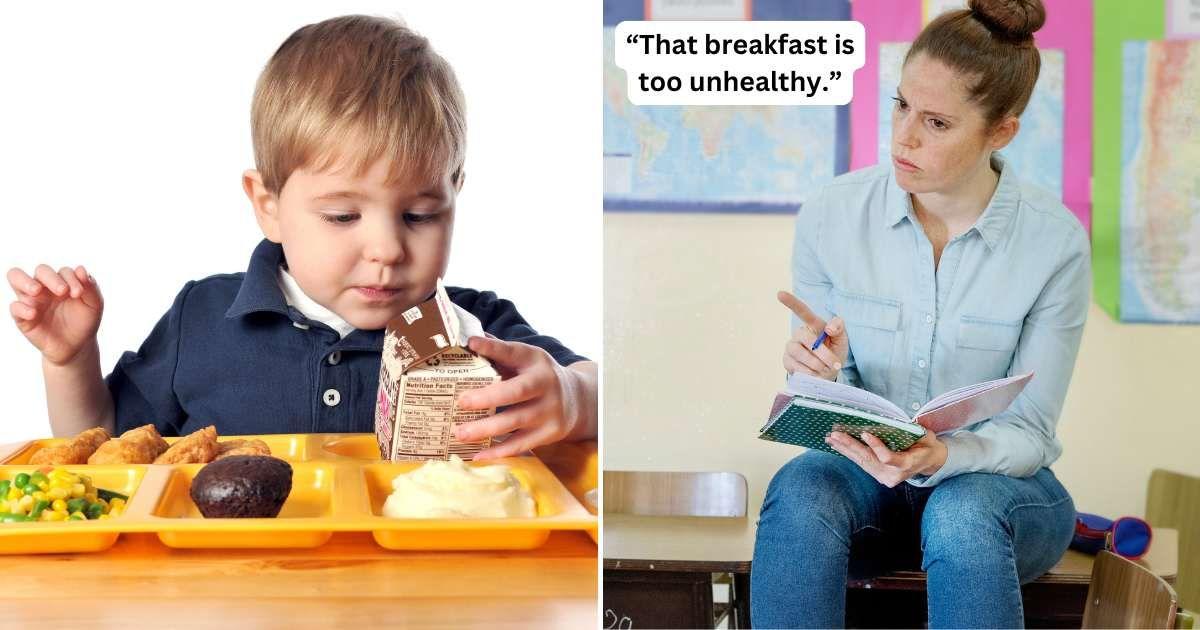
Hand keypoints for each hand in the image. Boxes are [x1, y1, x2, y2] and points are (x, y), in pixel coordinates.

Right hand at [7, 265, 103, 365]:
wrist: (77, 346)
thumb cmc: (84, 322)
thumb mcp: (94, 305)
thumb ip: (91, 287)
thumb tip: (81, 269)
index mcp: (63, 282)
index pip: (63, 272)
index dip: (71, 278)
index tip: (78, 293)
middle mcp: (45, 287)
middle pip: (41, 270)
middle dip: (51, 277)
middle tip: (62, 291)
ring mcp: (31, 300)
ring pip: (16, 277)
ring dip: (25, 281)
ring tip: (37, 291)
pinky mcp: (22, 316)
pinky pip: (15, 307)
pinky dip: (22, 308)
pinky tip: (33, 313)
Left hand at [453, 336, 587, 459]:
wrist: (577, 399)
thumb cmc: (539, 377)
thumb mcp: (527, 360)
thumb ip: (500, 352)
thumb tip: (467, 341)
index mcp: (536, 360)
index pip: (513, 352)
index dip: (493, 348)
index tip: (472, 343)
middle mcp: (546, 384)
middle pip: (516, 391)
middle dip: (487, 397)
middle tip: (461, 401)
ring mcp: (549, 410)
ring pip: (515, 421)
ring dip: (485, 429)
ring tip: (459, 433)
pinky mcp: (550, 433)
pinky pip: (521, 444)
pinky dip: (498, 452)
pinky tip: (477, 454)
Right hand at [778, 290, 848, 380]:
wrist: (827, 373)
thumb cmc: (834, 352)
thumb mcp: (842, 339)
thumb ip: (839, 328)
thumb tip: (828, 328)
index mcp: (812, 325)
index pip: (801, 311)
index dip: (790, 302)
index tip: (779, 293)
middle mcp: (799, 334)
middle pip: (807, 338)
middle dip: (823, 353)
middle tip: (835, 364)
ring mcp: (791, 347)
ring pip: (799, 353)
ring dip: (816, 364)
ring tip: (825, 370)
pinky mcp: (786, 361)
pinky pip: (795, 366)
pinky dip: (809, 372)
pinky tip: (815, 374)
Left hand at [825, 430, 946, 487]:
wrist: (928, 462)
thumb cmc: (927, 445)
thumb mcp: (926, 436)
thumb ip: (914, 431)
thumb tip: (896, 421)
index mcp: (907, 464)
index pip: (887, 457)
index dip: (876, 446)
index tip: (864, 432)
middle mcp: (893, 474)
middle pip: (868, 459)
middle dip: (850, 445)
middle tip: (835, 434)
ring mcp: (884, 477)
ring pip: (861, 462)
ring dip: (844, 449)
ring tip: (830, 438)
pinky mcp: (877, 475)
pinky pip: (861, 463)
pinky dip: (849, 453)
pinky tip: (837, 445)